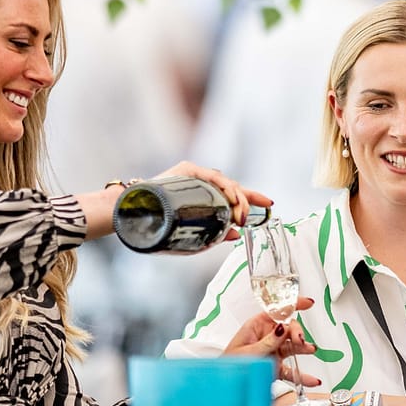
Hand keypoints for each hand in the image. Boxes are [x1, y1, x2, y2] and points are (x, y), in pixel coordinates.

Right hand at [155, 161, 271, 234]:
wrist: (134, 217)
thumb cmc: (161, 227)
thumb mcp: (194, 233)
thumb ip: (216, 233)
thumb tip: (237, 234)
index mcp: (203, 197)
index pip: (233, 195)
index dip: (252, 198)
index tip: (270, 204)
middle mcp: (201, 184)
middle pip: (233, 188)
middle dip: (246, 202)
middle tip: (248, 220)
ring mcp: (195, 176)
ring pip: (226, 183)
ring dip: (238, 198)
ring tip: (240, 215)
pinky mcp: (187, 170)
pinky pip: (213, 176)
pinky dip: (225, 187)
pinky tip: (231, 198)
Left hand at [224, 300, 319, 386]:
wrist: (226, 385)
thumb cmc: (230, 364)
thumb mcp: (248, 351)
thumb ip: (267, 342)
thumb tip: (282, 328)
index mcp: (257, 326)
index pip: (278, 311)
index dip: (293, 305)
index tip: (308, 303)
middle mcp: (267, 336)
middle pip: (289, 328)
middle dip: (297, 332)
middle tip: (300, 340)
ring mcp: (273, 351)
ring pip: (293, 346)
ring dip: (303, 348)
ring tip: (310, 349)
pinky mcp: (276, 366)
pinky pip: (292, 369)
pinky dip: (302, 375)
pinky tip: (312, 380)